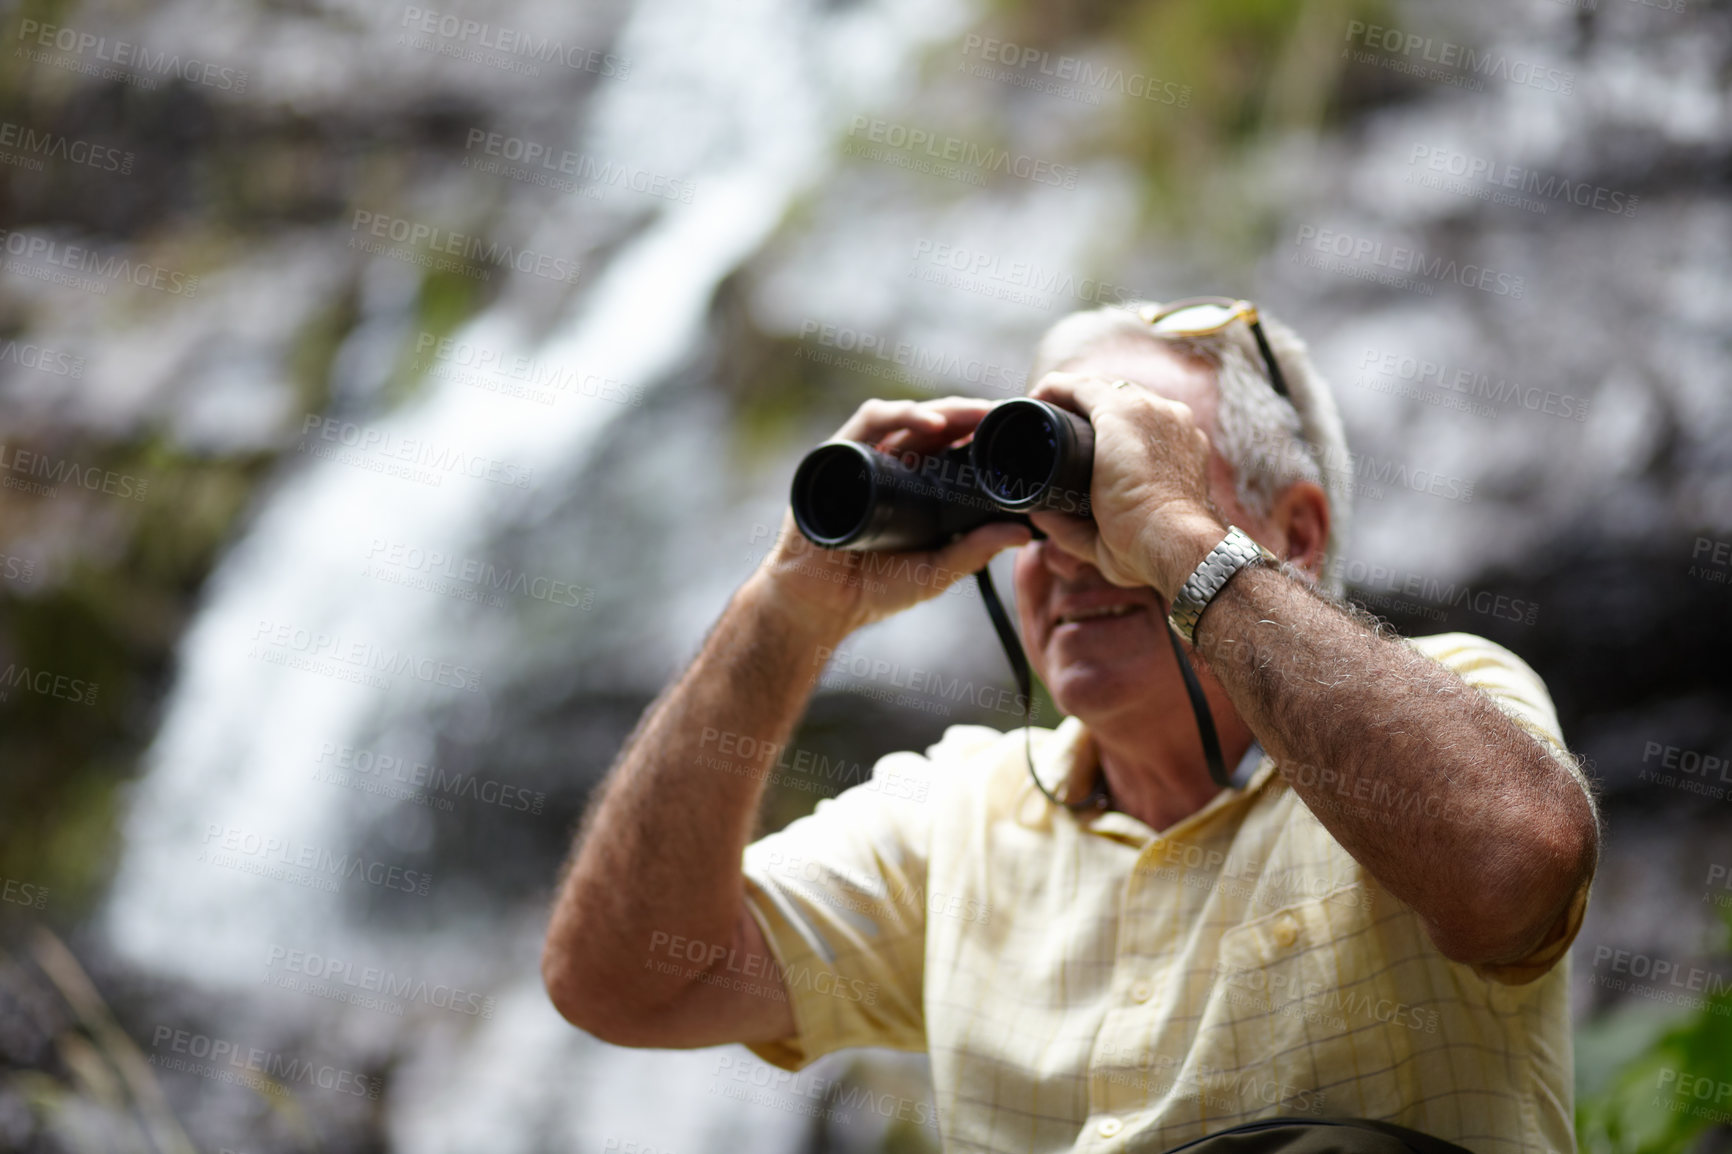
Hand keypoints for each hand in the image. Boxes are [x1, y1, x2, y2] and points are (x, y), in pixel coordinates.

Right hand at [755, 397, 1031, 637]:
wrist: (819, 604)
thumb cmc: (873, 587)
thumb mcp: (935, 570)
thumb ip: (973, 551)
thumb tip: (1025, 533)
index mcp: (916, 486)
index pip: (951, 447)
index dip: (982, 435)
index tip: (1017, 432)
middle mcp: (890, 465)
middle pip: (934, 424)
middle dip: (970, 414)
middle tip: (1004, 414)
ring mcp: (863, 458)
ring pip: (906, 416)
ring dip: (944, 408)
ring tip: (977, 415)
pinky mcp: (837, 456)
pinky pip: (870, 422)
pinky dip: (901, 415)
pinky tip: (932, 424)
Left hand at [1025, 372, 1225, 597]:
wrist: (1173, 542)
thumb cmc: (1152, 549)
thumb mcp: (1114, 538)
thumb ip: (1076, 527)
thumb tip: (1039, 514)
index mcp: (1180, 447)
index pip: (1141, 422)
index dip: (1106, 427)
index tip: (1079, 443)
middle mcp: (1170, 420)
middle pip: (1120, 398)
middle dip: (1085, 408)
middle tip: (1052, 427)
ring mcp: (1149, 410)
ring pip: (1100, 387)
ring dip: (1069, 395)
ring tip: (1040, 410)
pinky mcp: (1122, 411)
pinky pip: (1080, 387)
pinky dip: (1055, 389)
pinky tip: (1036, 397)